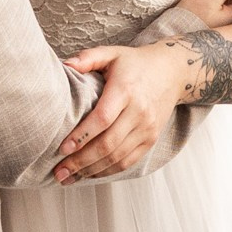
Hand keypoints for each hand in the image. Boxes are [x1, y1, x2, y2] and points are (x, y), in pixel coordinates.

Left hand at [54, 39, 196, 180]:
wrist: (172, 72)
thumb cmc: (135, 63)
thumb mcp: (112, 53)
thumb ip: (87, 58)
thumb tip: (65, 66)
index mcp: (125, 90)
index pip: (102, 119)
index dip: (82, 136)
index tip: (62, 148)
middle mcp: (139, 112)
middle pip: (108, 144)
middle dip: (81, 161)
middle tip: (59, 171)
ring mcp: (147, 128)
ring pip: (117, 157)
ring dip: (91, 170)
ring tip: (68, 177)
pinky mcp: (151, 139)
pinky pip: (128, 161)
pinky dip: (107, 171)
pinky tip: (90, 173)